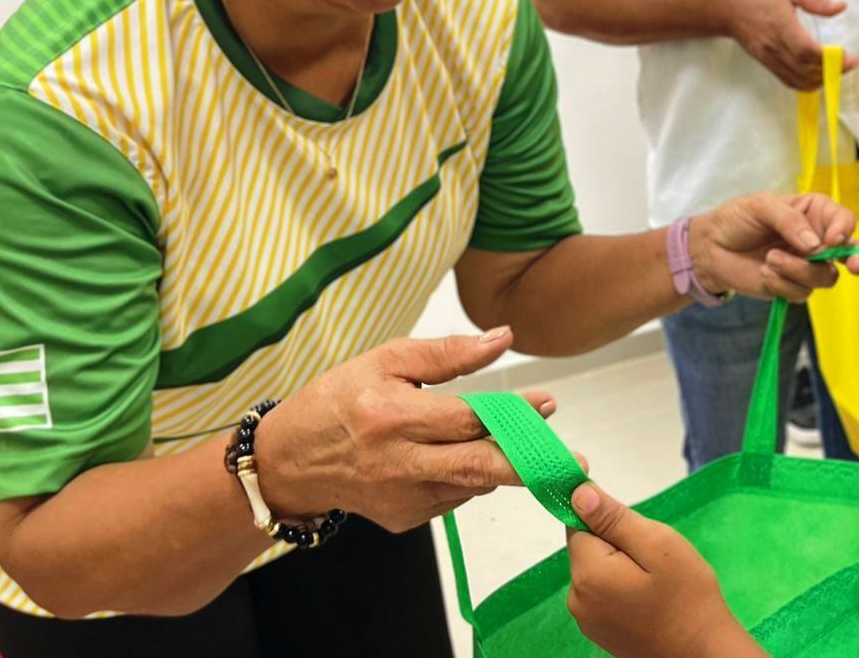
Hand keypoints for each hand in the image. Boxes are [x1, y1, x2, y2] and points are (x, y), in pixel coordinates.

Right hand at [253, 329, 555, 531]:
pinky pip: (453, 497)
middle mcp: (398, 465)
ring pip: (471, 484)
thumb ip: (448, 353)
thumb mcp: (386, 360)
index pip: (469, 420)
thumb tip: (503, 338)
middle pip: (480, 468)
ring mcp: (401, 499)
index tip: (547, 404)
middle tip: (569, 461)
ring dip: (501, 464)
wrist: (289, 461)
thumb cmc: (339, 400)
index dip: (513, 414)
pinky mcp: (403, 520)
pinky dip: (468, 477)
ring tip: (520, 444)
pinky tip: (462, 456)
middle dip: (530, 463)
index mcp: (392, 418)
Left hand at [567, 483, 763, 657]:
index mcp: (588, 573)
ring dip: (620, 564)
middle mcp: (577, 598)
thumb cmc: (688, 597)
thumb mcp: (657, 544)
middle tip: (654, 555)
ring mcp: (587, 619)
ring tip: (656, 578)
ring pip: (596, 568)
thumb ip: (614, 517)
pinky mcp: (599, 631)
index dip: (604, 515)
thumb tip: (578, 492)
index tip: (634, 525)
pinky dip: (622, 586)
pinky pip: (603, 592)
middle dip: (617, 541)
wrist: (703, 653)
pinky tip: (650, 596)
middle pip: (587, 546)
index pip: (578, 522)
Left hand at [690, 192, 853, 300]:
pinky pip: (801, 292)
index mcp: (814, 213)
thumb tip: (815, 244)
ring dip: (798, 270)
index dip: (844, 231)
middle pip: (851, 253)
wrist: (710, 249)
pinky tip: (764, 272)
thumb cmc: (736, 219)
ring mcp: (807, 266)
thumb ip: (789, 220)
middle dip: (857, 260)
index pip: (844, 220)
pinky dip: (782, 283)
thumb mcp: (761, 206)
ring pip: (825, 277)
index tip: (832, 239)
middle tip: (854, 265)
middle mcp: (817, 240)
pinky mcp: (792, 287)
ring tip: (770, 259)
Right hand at [723, 0, 858, 90]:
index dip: (830, 58)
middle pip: (806, 69)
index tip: (849, 56)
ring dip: (821, 79)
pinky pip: (789, 81)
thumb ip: (816, 1)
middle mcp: (775, 46)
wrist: (728, 9)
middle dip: (832, 70)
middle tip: (850, 63)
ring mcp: (770, 58)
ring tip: (837, 69)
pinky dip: (807, 83)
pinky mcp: (767, 64)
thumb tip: (841, 7)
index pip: (807, 50)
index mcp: (781, 24)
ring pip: (798, 79)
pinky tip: (819, 76)